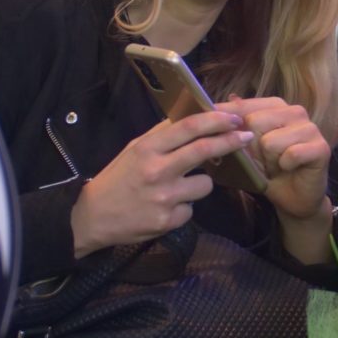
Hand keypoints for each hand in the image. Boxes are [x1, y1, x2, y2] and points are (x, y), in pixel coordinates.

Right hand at [70, 111, 252, 256]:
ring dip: (200, 184)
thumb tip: (199, 119)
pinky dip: (184, 207)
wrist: (91, 218)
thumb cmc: (118, 178)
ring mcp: (164, 197)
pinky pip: (192, 209)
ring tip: (177, 188)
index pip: (189, 127)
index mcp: (148, 148)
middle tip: (246, 136)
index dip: (216, 120)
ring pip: (205, 184)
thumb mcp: (136, 149)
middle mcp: (157, 171)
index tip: (234, 117)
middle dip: (231, 141)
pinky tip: (165, 208)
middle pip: (205, 150)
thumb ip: (165, 136)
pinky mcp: (168, 221)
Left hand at [216, 96, 331, 220]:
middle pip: (255, 122)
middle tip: (262, 160)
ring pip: (271, 141)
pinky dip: (285, 167)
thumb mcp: (245, 150)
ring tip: (276, 166)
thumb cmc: (268, 172)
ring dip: (269, 161)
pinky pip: (291, 154)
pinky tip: (290, 169)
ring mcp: (310, 128)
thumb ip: (233, 129)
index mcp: (276, 107)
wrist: (294, 199)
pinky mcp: (321, 147)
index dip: (226, 121)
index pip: (244, 106)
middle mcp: (295, 111)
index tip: (213, 133)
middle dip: (252, 149)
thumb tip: (213, 108)